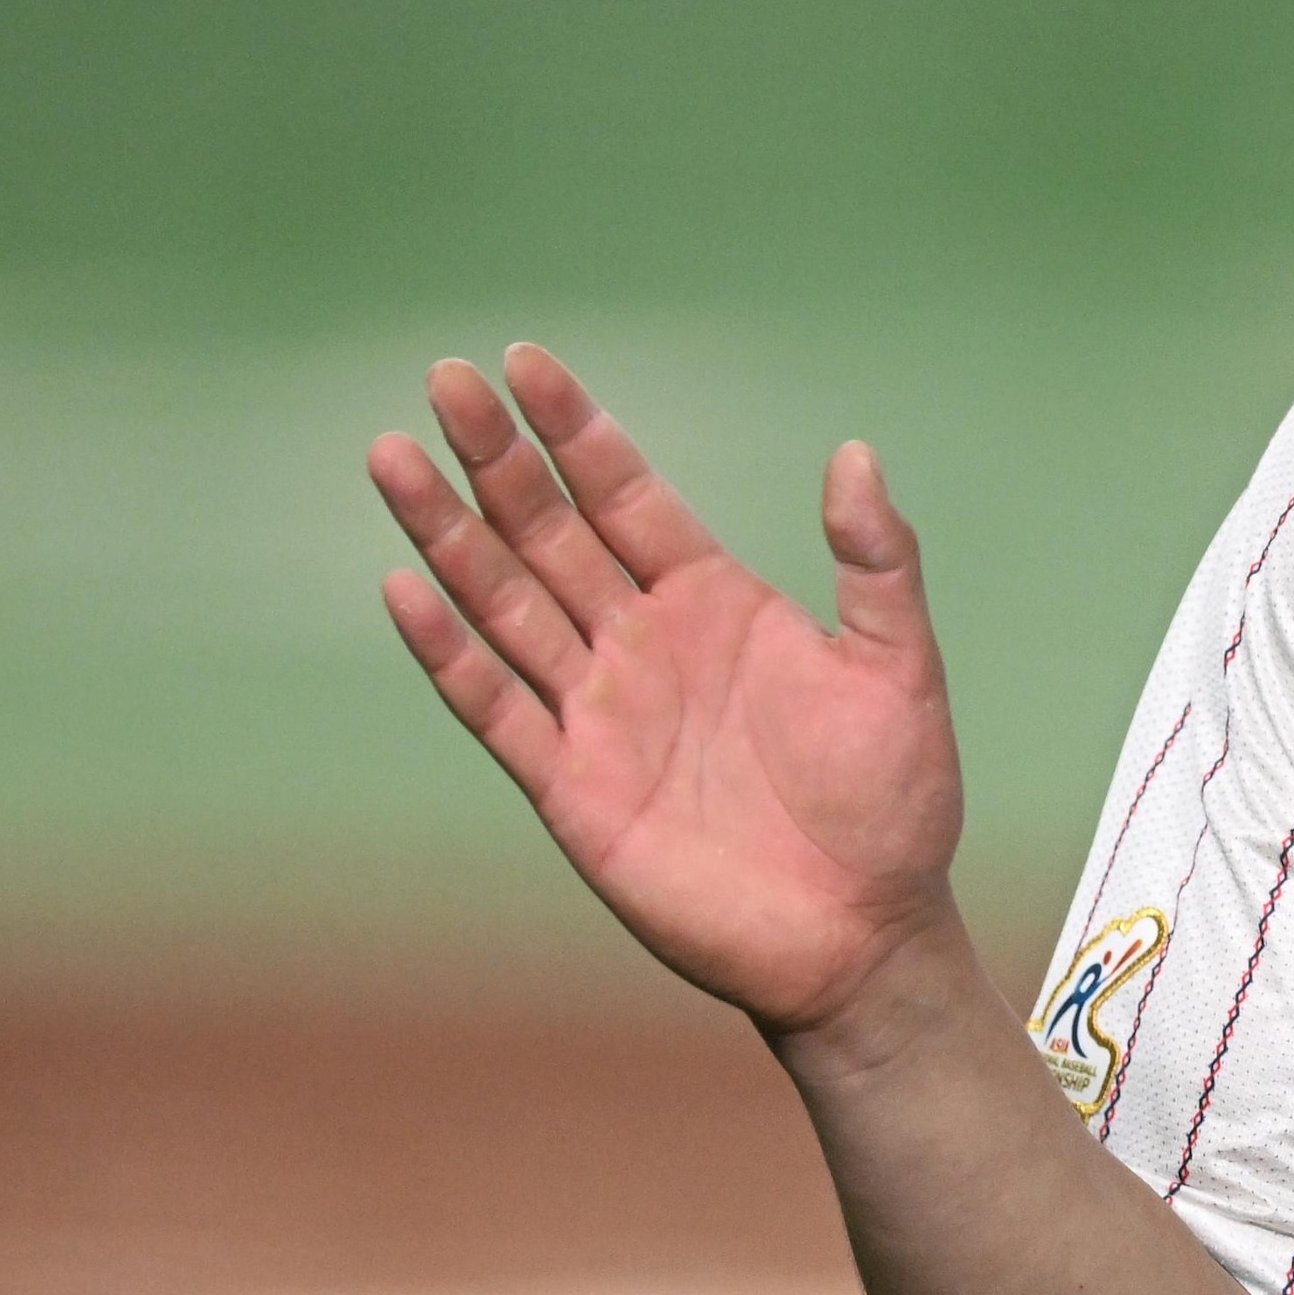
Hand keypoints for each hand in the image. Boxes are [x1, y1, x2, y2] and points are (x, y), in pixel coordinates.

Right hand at [371, 345, 966, 1034]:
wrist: (863, 933)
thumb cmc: (893, 802)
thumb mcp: (900, 667)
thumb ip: (877, 562)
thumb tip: (856, 453)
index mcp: (716, 601)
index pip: (627, 494)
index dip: (576, 430)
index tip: (522, 362)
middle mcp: (645, 643)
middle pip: (550, 531)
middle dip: (496, 457)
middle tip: (443, 379)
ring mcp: (601, 712)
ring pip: (506, 603)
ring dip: (450, 534)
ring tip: (394, 457)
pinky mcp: (572, 787)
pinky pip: (496, 708)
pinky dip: (449, 652)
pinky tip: (405, 589)